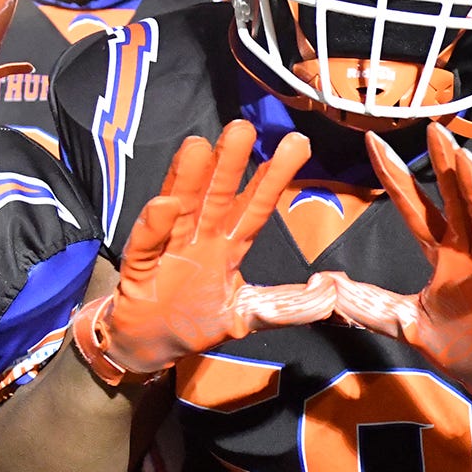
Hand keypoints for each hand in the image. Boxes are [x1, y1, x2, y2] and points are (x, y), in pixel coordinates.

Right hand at [72, 120, 334, 384]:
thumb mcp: (248, 315)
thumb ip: (286, 306)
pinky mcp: (140, 269)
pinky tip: (165, 204)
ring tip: (198, 146)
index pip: (255, 206)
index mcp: (228, 245)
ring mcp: (169, 249)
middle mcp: (200, 238)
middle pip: (217, 196)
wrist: (149, 345)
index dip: (274, 177)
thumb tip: (331, 296)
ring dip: (188, 179)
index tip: (297, 144)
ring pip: (181, 208)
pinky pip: (147, 244)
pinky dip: (155, 226)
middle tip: (243, 127)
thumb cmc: (197, 321)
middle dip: (229, 163)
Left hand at [333, 124, 471, 427]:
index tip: (373, 143)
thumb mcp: (404, 324)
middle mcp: (469, 254)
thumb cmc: (463, 350)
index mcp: (444, 257)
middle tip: (430, 125)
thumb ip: (368, 305)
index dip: (397, 177)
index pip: (416, 208)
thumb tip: (327, 288)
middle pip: (454, 199)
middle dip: (443, 163)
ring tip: (459, 152)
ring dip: (471, 185)